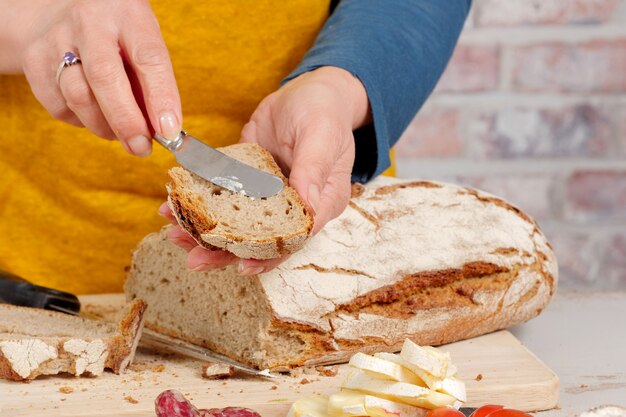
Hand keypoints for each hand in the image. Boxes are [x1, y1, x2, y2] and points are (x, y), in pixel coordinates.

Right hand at [10, 0, 181, 154]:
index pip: (148, 58)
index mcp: (127, 14)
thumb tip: (162, 129)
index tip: (169, 130)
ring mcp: (55, 39)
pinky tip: (93, 114)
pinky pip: (58, 106)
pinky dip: (81, 121)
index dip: (161, 98)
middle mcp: (89, 22)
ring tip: (120, 133)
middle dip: (126, 122)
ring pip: (78, 97)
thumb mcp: (142, 39)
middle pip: (105, 78)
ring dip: (104, 126)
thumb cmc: (114, 32)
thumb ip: (153, 80)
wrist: (58, 9)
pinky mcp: (33, 60)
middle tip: (141, 147)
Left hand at [163, 66, 369, 274]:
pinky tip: (173, 204)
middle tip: (193, 258)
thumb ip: (313, 168)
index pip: (294, 240)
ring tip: (174, 233)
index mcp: (319, 204)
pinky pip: (222, 195)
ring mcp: (267, 194)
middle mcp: (292, 206)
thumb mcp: (322, 136)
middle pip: (259, 241)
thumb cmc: (324, 112)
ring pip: (236, 223)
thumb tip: (308, 205)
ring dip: (205, 231)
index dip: (268, 257)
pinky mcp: (246, 179)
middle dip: (225, 252)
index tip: (241, 265)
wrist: (308, 91)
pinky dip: (198, 202)